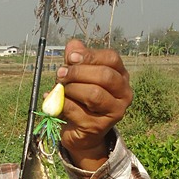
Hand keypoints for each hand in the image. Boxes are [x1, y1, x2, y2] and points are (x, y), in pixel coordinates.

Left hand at [56, 39, 132, 169]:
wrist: (81, 133)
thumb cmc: (81, 99)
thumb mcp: (78, 76)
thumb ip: (76, 59)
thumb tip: (73, 45)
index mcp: (121, 75)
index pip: (111, 59)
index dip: (90, 56)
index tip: (70, 57)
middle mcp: (124, 94)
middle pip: (104, 76)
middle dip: (78, 72)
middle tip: (60, 74)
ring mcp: (114, 112)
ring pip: (94, 94)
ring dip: (72, 89)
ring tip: (60, 89)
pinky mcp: (99, 127)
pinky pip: (77, 111)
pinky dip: (62, 104)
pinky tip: (54, 102)